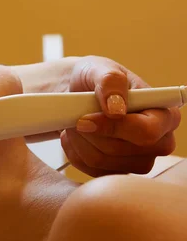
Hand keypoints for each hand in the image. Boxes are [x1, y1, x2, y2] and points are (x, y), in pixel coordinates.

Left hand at [61, 56, 180, 176]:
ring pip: (99, 161)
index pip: (146, 133)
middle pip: (118, 150)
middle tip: (77, 115)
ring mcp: (138, 161)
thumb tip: (116, 109)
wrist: (81, 95)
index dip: (112, 127)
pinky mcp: (117, 171)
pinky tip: (76, 136)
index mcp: (166, 115)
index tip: (84, 118)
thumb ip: (111, 81)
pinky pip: (88, 169)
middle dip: (89, 132)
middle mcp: (159, 143)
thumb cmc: (97, 79)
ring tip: (75, 122)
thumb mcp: (101, 69)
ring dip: (78, 140)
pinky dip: (74, 151)